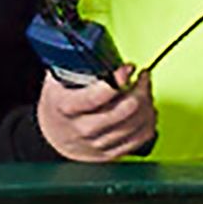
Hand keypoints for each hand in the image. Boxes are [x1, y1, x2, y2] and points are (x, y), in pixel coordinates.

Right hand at [35, 66, 154, 161]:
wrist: (53, 138)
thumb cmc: (58, 107)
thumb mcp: (56, 82)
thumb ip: (72, 65)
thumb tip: (92, 49)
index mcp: (67, 107)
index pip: (98, 95)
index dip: (119, 79)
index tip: (128, 68)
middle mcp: (83, 128)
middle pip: (125, 109)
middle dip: (141, 88)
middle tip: (142, 77)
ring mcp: (98, 143)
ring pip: (137, 123)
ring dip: (147, 102)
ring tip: (145, 90)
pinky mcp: (111, 153)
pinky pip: (141, 138)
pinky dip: (149, 121)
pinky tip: (147, 109)